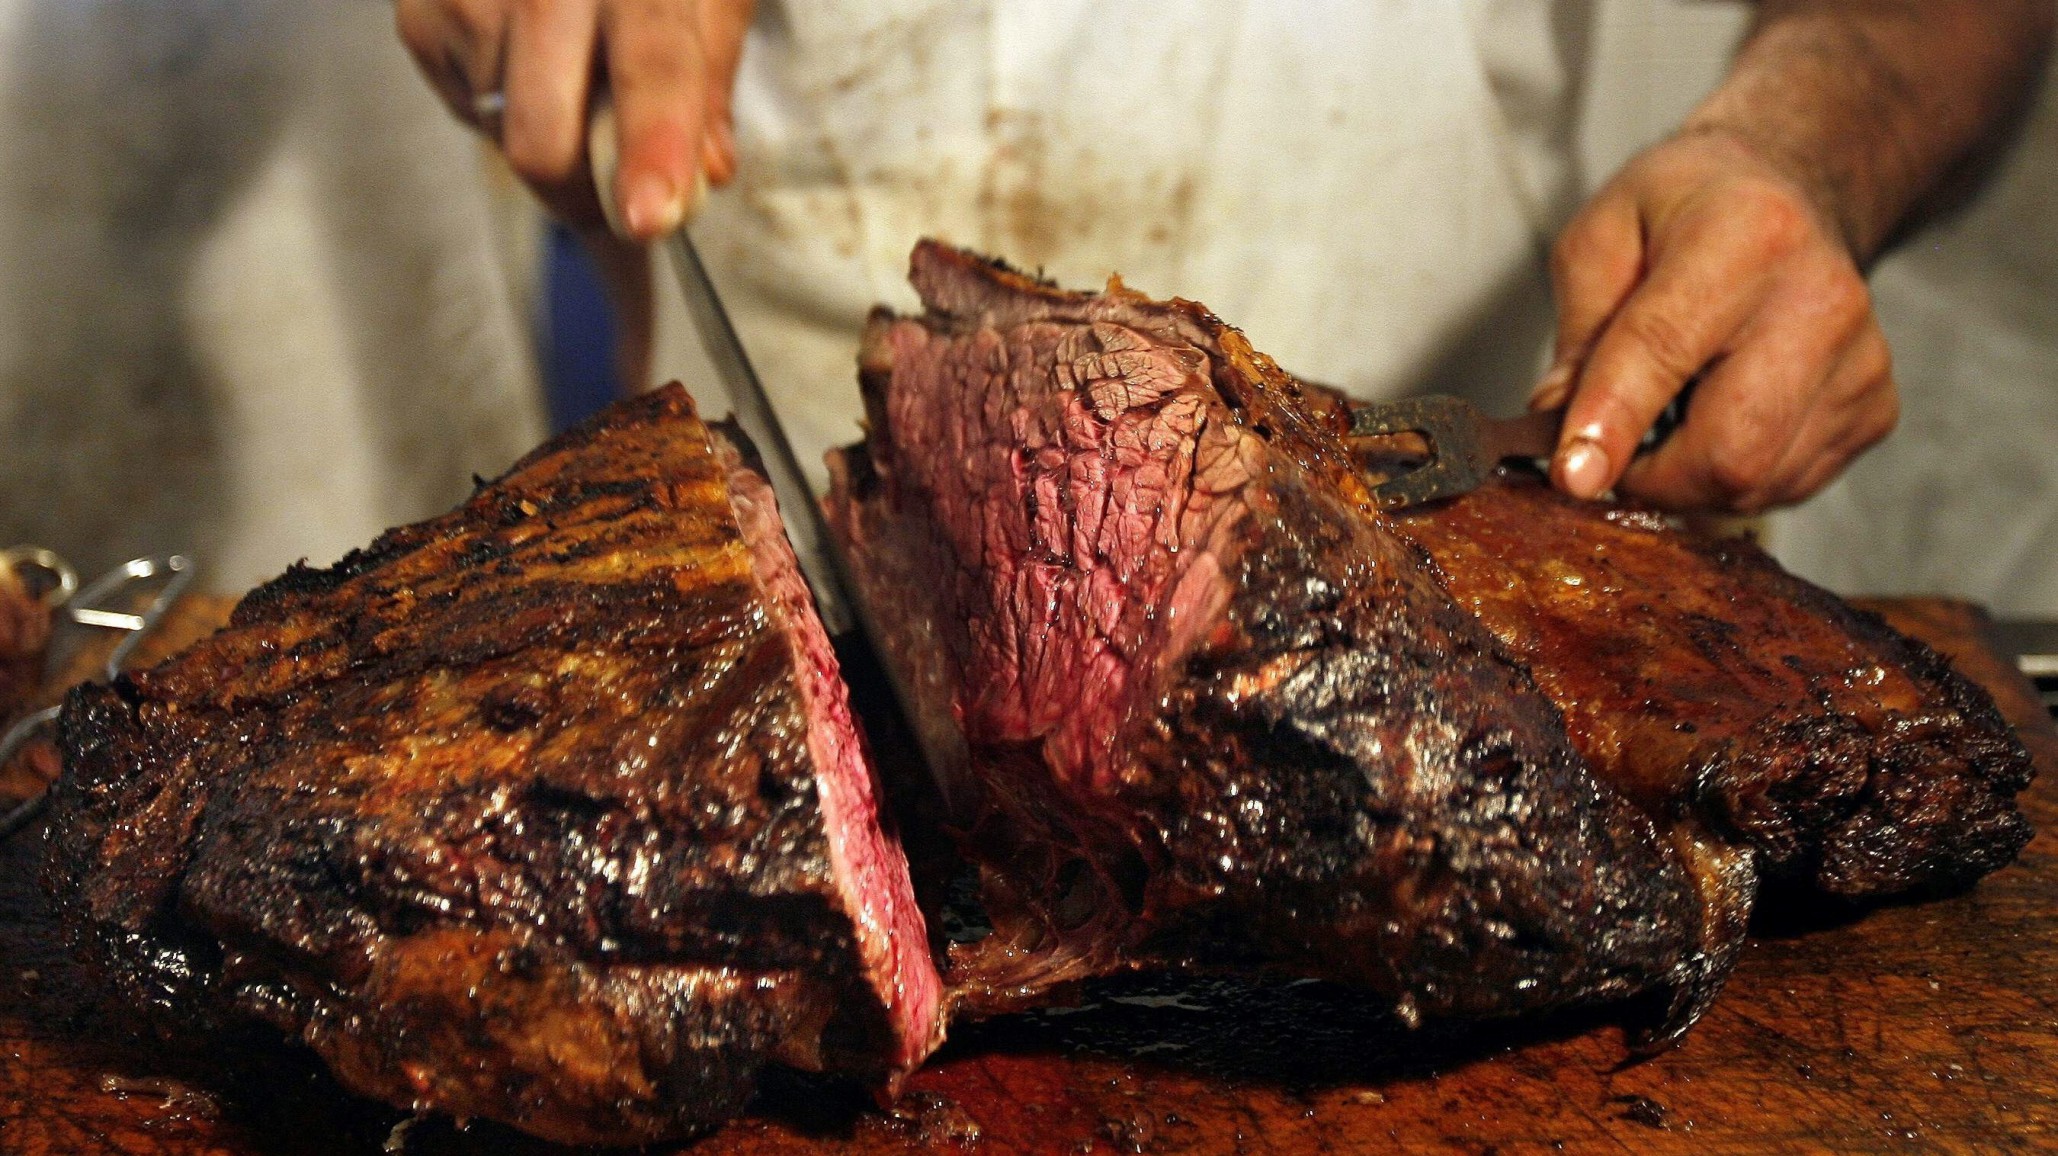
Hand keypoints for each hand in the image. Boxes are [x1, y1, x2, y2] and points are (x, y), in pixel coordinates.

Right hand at [395, 0, 755, 237]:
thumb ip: (708, 80)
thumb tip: (706, 174)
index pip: (649, 61)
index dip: (653, 146)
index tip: (649, 217)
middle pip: (544, 138)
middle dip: (585, 196)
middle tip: (624, 202)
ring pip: (508, 139)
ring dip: (554, 146)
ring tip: (575, 84)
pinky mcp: (418, 17)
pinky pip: (472, 113)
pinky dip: (510, 110)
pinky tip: (530, 60)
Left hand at [1532, 129, 1898, 512]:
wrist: (1787, 194)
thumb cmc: (1684, 212)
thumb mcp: (1601, 239)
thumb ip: (1578, 337)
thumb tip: (1564, 434)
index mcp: (1745, 236)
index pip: (1664, 350)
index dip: (1612, 423)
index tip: (1574, 476)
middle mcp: (1820, 300)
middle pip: (1730, 449)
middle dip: (1651, 477)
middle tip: (1614, 449)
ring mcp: (1860, 361)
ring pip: (1756, 483)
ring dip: (1689, 478)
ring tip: (1674, 413)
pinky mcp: (1875, 410)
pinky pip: (1786, 486)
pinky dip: (1735, 477)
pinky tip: (1722, 416)